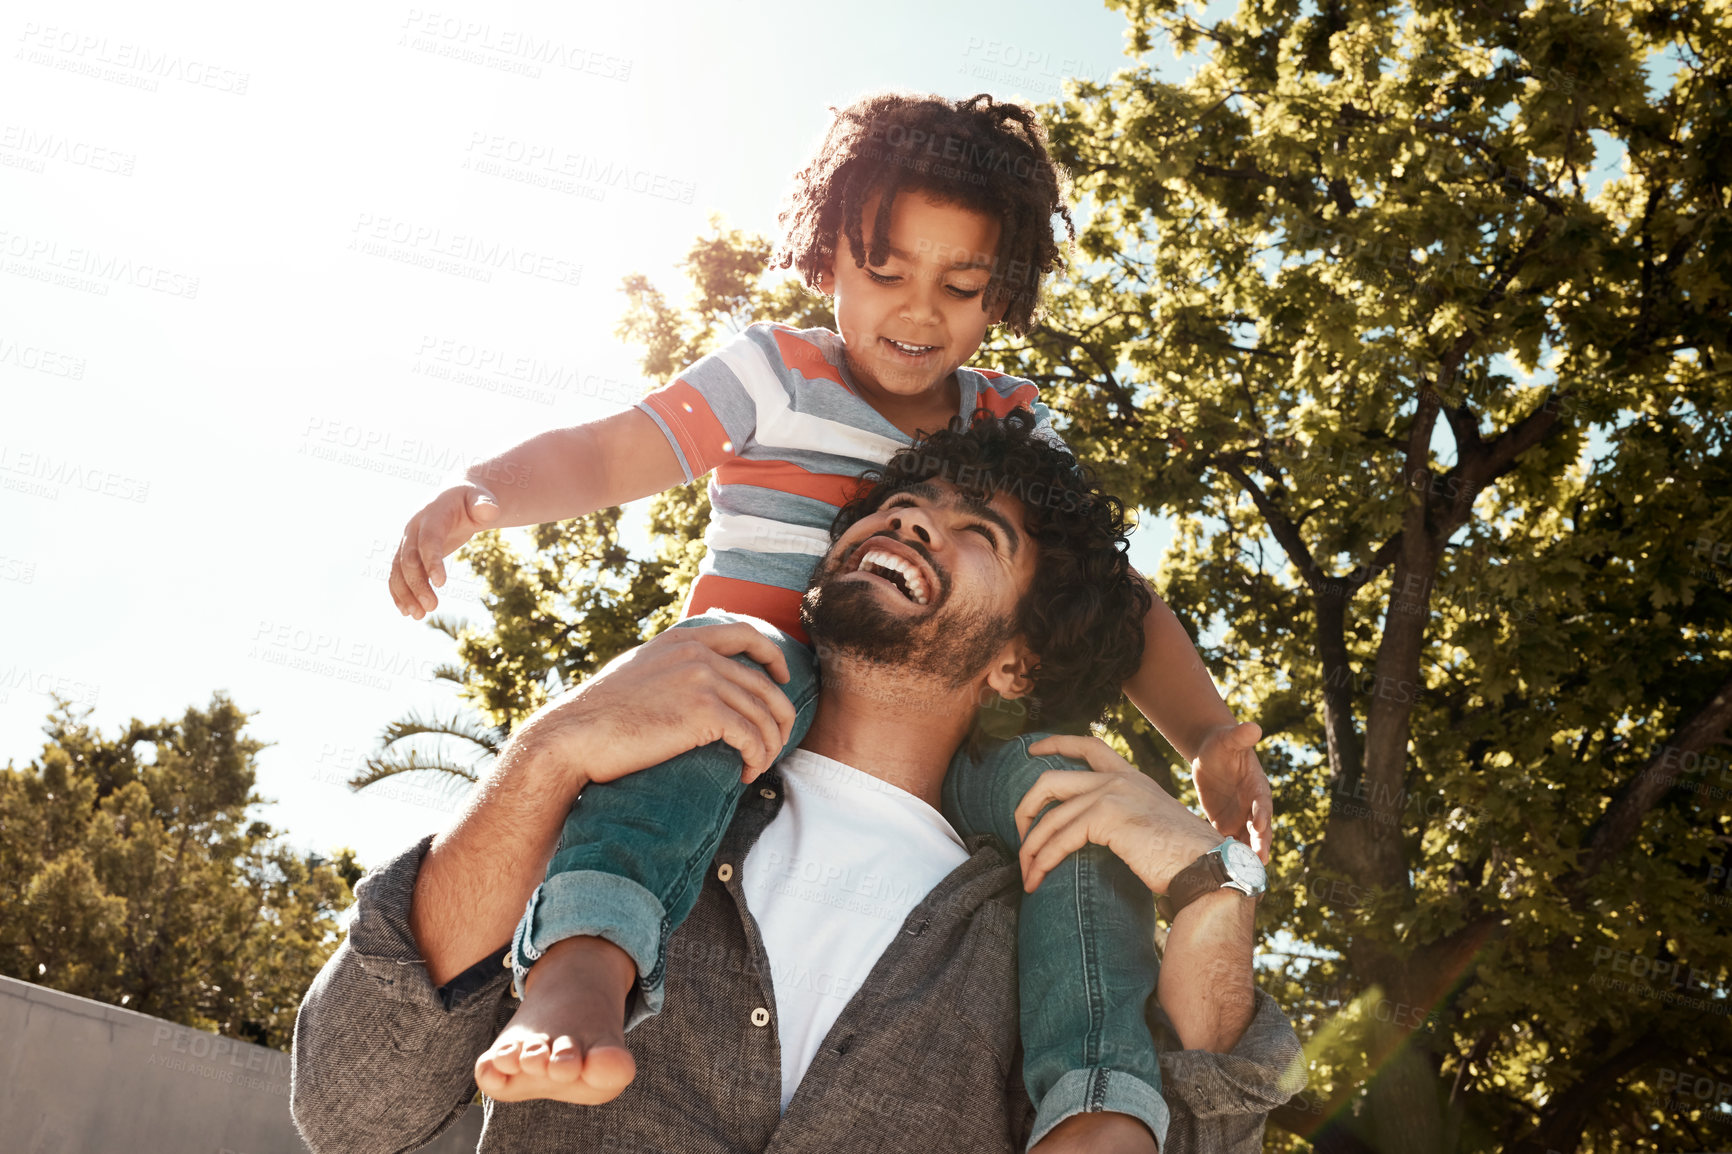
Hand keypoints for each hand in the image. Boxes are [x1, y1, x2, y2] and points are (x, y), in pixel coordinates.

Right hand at [389, 482, 501, 618]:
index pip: (428, 540)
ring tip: (418, 616)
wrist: (454, 495)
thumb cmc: (471, 498)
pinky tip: (407, 611)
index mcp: (431, 515)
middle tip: (432, 607)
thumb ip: (484, 504)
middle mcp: (413, 528)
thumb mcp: (480, 498)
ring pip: (398, 570)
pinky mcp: (408, 552)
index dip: (432, 561)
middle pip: (408, 559)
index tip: (442, 583)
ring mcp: (407, 540)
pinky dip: (399, 592)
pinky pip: (397, 574)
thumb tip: (490, 510)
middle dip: (418, 584)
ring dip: (405, 593)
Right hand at [514, 622, 797, 786]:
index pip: (746, 634)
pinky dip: (756, 757)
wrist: (573, 736)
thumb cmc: (599, 714)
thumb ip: (668, 664)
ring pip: (763, 714)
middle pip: (764, 683)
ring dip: (769, 745)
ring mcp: (702, 679)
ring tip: (758, 766)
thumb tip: (691, 678)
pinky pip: (751, 736)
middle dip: (780, 716)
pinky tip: (745, 773)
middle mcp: (697, 653)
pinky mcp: (704, 712)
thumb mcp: (638, 669)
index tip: (782, 679)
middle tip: (778, 742)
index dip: (773, 656)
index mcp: (683, 639)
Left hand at [1016, 735, 1220, 895]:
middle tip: (1018, 835)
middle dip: (1025, 808)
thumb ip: (1126, 818)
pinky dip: (1042, 860)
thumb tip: (1097, 834)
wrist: (1208, 868)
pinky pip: (1059, 838)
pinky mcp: (1107, 817)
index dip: (1056, 743)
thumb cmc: (1184, 859)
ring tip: (1026, 874)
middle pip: (1050, 779)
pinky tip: (1037, 879)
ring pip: (1050, 815)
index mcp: (1132, 777)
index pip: (1088, 745)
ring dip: (1030, 848)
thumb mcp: (1152, 825)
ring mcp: (1112, 794)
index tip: (1031, 749)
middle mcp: (1120, 779)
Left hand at [1191, 722, 1272, 862]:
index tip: (1258, 825)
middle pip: (1259, 828)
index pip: (1262, 803)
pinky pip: (1227, 841)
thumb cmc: (1222, 744)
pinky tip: (1222, 869)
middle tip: (1258, 861)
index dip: (1261, 814)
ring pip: (1246, 840)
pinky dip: (1227, 854)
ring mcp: (1240, 817)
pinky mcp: (1225, 824)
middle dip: (1260, 844)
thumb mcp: (1228, 739)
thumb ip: (1239, 736)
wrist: (1210, 754)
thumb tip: (1253, 727)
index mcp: (1257, 786)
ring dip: (1246, 856)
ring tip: (1244, 874)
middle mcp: (1252, 805)